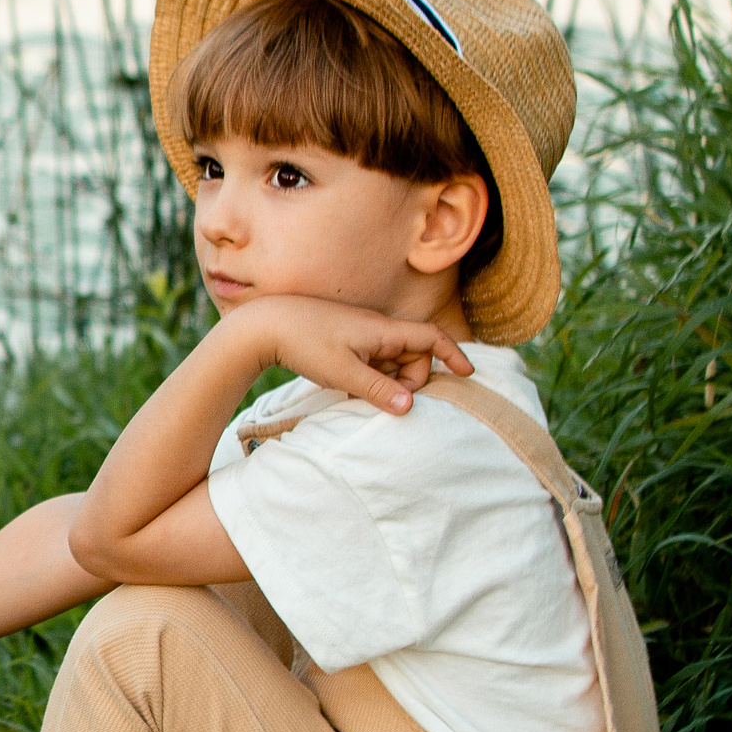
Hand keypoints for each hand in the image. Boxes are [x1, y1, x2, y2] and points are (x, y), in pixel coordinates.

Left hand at [222, 296, 470, 413]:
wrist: (264, 325)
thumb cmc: (303, 343)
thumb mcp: (342, 372)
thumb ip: (377, 389)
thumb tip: (410, 406)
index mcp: (382, 330)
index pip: (430, 337)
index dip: (453, 354)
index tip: (467, 374)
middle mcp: (376, 328)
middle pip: (414, 355)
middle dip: (410, 380)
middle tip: (386, 398)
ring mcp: (360, 334)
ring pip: (391, 361)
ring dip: (387, 380)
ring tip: (359, 391)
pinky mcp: (345, 341)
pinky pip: (372, 361)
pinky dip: (370, 376)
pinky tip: (348, 386)